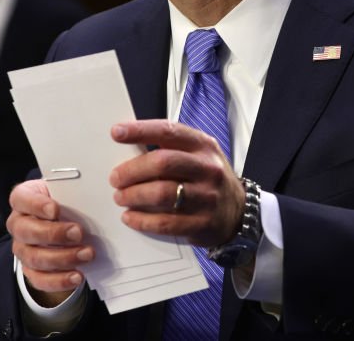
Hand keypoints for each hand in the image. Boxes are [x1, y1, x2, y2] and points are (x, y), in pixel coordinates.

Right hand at [7, 179, 93, 306]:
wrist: (63, 221)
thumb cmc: (65, 201)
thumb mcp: (66, 191)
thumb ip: (72, 193)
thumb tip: (93, 201)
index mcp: (23, 200)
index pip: (21, 199)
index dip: (36, 205)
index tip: (55, 209)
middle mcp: (18, 224)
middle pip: (26, 231)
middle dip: (53, 234)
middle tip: (78, 233)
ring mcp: (22, 248)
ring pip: (34, 257)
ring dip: (63, 258)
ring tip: (87, 254)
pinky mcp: (30, 269)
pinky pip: (40, 279)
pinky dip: (59, 280)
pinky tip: (77, 276)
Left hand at [110, 120, 244, 246]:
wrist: (238, 212)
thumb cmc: (208, 179)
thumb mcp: (198, 156)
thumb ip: (171, 149)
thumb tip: (128, 146)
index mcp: (203, 146)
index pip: (169, 132)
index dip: (141, 130)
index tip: (117, 132)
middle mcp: (207, 168)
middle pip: (163, 163)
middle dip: (132, 170)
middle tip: (115, 178)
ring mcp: (207, 196)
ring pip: (162, 194)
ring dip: (134, 195)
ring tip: (120, 197)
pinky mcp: (203, 223)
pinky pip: (165, 223)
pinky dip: (142, 220)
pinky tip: (130, 217)